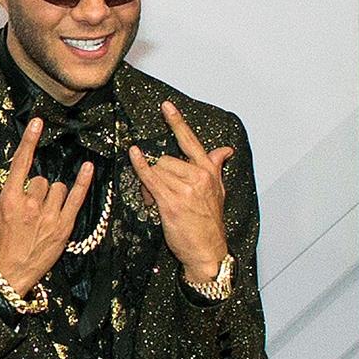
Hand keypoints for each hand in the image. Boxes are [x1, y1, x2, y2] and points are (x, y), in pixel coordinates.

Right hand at [0, 116, 93, 295]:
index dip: (29, 140)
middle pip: (40, 179)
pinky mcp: (63, 227)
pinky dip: (83, 182)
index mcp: (9, 200)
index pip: (21, 162)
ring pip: (57, 188)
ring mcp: (49, 216)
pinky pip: (76, 198)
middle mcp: (30, 205)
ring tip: (42, 212)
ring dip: (51, 195)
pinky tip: (88, 167)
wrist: (6, 278)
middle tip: (27, 208)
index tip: (37, 122)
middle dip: (35, 189)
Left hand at [128, 100, 233, 281]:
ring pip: (157, 171)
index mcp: (209, 172)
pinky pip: (152, 178)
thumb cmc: (210, 225)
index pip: (191, 141)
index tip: (166, 107)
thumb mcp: (219, 192)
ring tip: (154, 200)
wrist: (208, 251)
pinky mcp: (172, 202)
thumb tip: (225, 150)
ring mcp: (185, 189)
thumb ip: (216, 167)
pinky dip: (140, 166)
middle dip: (156, 173)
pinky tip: (134, 155)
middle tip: (156, 192)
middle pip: (166, 160)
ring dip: (149, 184)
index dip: (177, 123)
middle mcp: (198, 176)